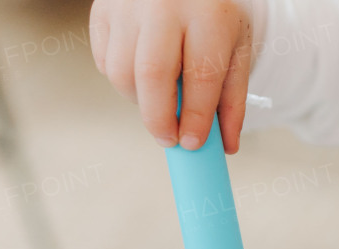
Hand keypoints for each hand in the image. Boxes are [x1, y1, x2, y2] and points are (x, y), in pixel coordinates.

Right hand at [90, 0, 253, 151]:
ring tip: (160, 102)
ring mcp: (127, 4)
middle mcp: (164, 5)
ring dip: (139, 101)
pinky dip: (122, 80)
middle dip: (158, 118)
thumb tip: (224, 145)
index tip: (192, 143)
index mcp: (208, 14)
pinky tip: (142, 76)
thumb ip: (232, 98)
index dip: (195, 117)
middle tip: (168, 139)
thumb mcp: (236, 49)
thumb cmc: (214, 15)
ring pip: (121, 71)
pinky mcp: (102, 8)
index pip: (200, 76)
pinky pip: (104, 60)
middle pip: (151, 75)